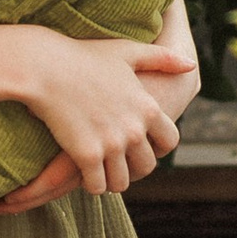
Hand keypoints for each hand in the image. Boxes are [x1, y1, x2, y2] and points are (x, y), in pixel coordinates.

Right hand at [0, 0, 200, 212]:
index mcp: (147, 107)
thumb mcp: (127, 52)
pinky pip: (97, 185)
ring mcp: (112, 145)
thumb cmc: (83, 55)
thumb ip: (162, 59)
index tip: (143, 147)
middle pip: (147, 166)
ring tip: (100, 174)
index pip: (170, 141)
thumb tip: (191, 65)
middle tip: (117, 164)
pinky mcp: (87, 156)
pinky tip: (83, 175)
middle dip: (133, 168)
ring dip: (111, 180)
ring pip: (122, 182)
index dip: (158, 148)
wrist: (45, 66)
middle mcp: (134, 130)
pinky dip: (91, 184)